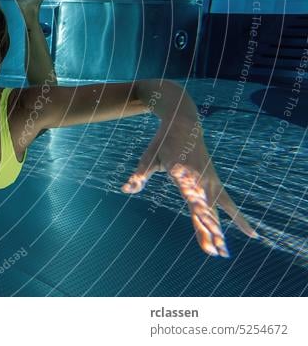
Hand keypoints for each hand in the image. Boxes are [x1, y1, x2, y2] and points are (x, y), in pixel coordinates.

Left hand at [122, 118, 257, 256]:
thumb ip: (139, 175)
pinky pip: (228, 204)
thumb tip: (125, 189)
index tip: (206, 226)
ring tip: (224, 254)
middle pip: (206, 209)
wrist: (184, 122)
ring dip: (220, 232)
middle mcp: (200, 179)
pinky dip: (239, 219)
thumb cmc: (163, 141)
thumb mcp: (148, 157)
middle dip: (209, 231)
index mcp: (183, 173)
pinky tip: (252, 234)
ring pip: (217, 211)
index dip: (199, 212)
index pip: (192, 197)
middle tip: (214, 253)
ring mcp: (210, 182)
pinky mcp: (215, 183)